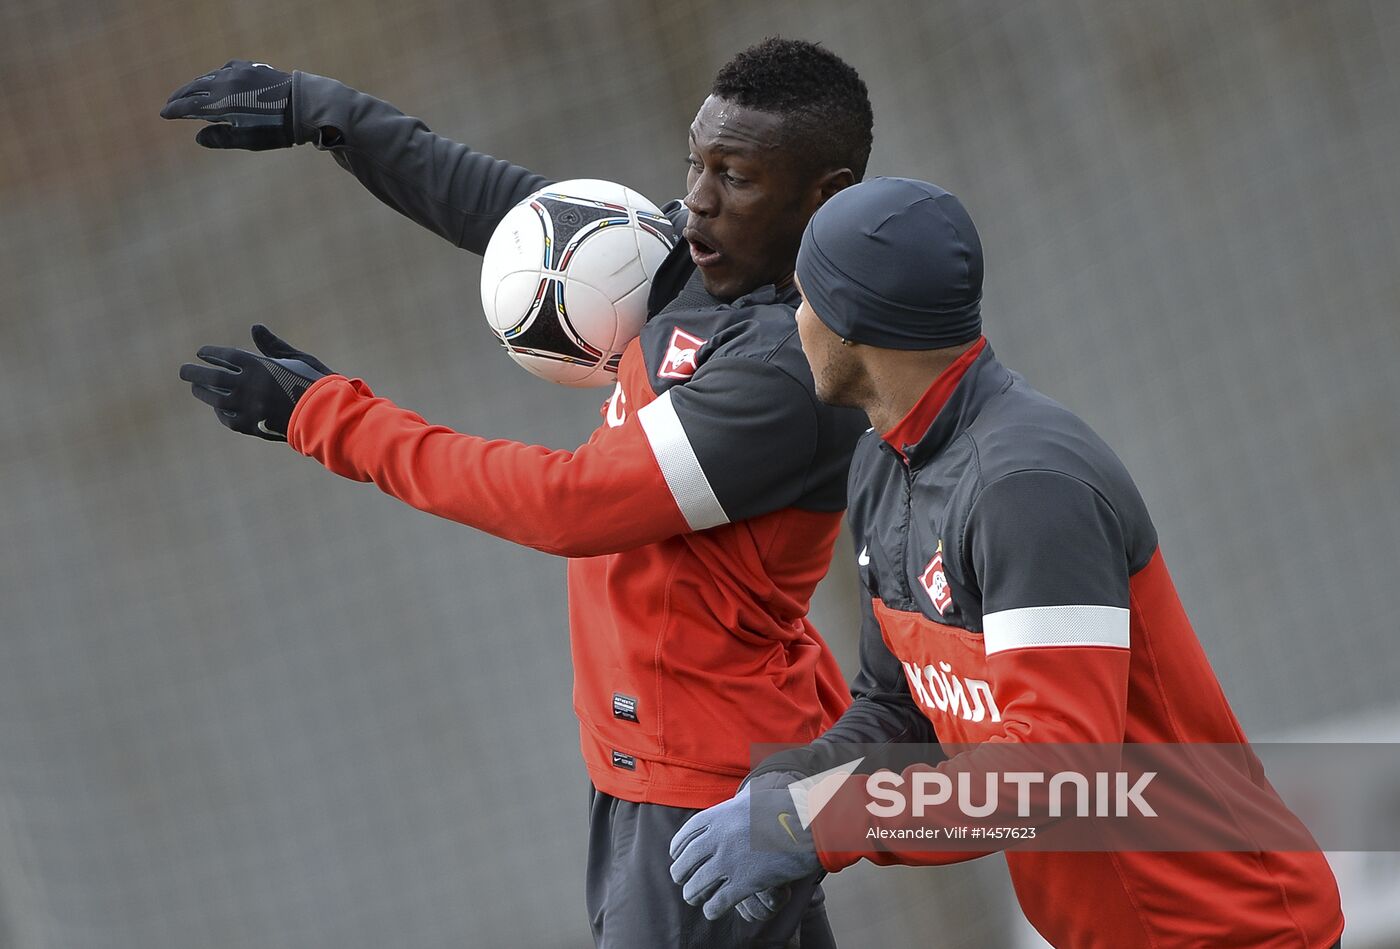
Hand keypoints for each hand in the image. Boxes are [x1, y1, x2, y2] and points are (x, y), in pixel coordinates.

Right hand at [161, 60, 294, 149]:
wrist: (303, 105)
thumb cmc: (276, 128)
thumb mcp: (248, 140)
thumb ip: (221, 138)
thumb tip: (198, 137)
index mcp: (220, 102)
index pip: (189, 106)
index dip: (175, 110)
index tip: (164, 114)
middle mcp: (224, 83)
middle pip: (194, 88)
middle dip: (180, 96)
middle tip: (170, 103)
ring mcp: (236, 72)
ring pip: (208, 77)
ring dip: (196, 86)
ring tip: (189, 93)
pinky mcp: (249, 67)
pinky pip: (224, 70)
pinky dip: (214, 77)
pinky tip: (216, 81)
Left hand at [179, 325, 332, 440]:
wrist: (326, 414)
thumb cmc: (315, 382)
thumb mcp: (296, 358)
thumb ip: (272, 345)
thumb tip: (254, 328)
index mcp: (258, 365)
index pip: (224, 356)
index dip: (210, 353)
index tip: (201, 352)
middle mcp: (247, 386)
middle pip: (211, 377)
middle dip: (194, 372)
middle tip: (183, 371)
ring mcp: (247, 407)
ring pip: (215, 398)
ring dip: (203, 392)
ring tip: (196, 388)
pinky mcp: (252, 426)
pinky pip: (228, 417)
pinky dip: (220, 411)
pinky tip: (218, 407)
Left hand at [669, 774, 820, 921]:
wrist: (810, 826)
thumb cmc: (787, 809)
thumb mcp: (754, 799)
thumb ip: (739, 804)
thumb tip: (740, 798)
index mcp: (719, 816)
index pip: (685, 836)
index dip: (677, 849)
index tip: (676, 856)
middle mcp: (718, 839)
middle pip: (685, 863)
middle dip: (681, 874)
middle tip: (683, 880)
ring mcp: (729, 862)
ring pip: (696, 886)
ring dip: (693, 894)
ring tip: (695, 898)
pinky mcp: (744, 883)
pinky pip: (717, 902)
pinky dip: (712, 908)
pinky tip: (713, 909)